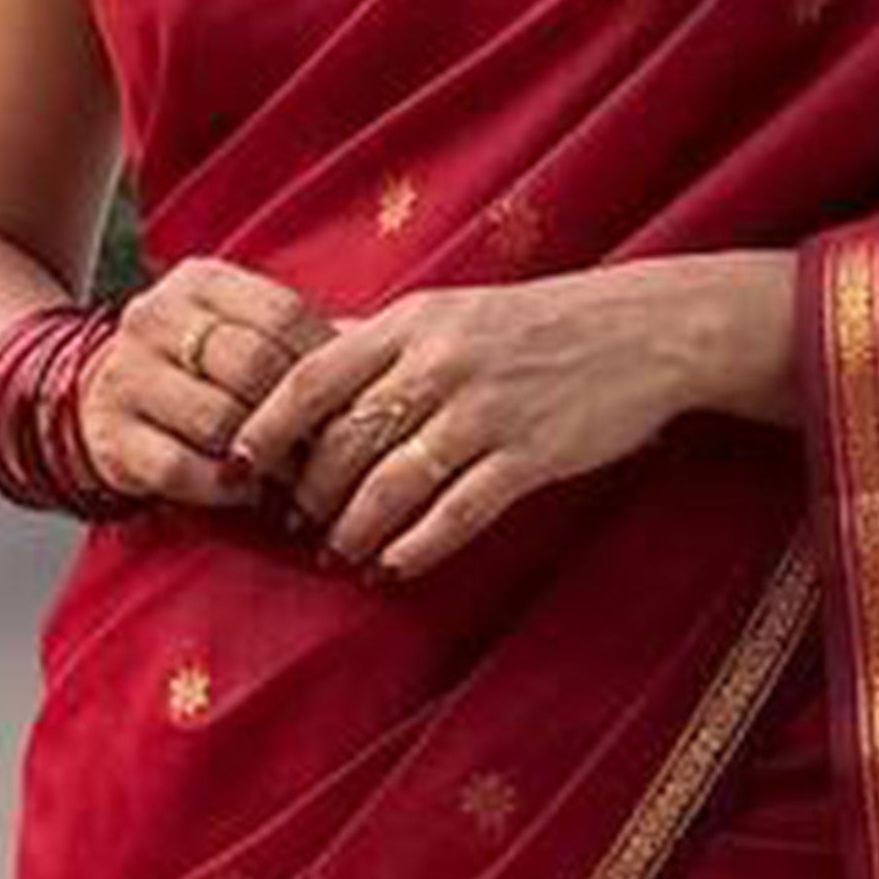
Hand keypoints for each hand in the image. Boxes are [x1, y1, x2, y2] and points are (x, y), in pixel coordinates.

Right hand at [78, 258, 337, 512]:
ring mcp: (126, 376)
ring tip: (296, 478)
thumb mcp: (238, 332)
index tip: (353, 401)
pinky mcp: (113, 438)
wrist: (98, 400)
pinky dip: (225, 487)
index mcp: (198, 281)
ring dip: (269, 459)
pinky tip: (246, 491)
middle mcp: (154, 318)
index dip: (326, 363)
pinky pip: (183, 468)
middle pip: (254, 366)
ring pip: (220, 420)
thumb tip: (375, 365)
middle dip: (300, 417)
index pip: (282, 314)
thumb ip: (295, 342)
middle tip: (332, 451)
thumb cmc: (198, 371)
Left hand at [228, 256, 787, 579]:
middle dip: (311, 493)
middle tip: (296, 524)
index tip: (236, 464)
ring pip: (393, 484)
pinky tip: (395, 567)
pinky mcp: (530, 456)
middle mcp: (442, 363)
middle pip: (347, 441)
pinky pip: (457, 513)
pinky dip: (417, 546)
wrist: (642, 332)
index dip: (267, 426)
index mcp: (413, 322)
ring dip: (356, 529)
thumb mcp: (451, 312)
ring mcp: (486, 411)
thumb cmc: (535, 326)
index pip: (314, 376)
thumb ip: (380, 341)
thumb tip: (303, 363)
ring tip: (338, 554)